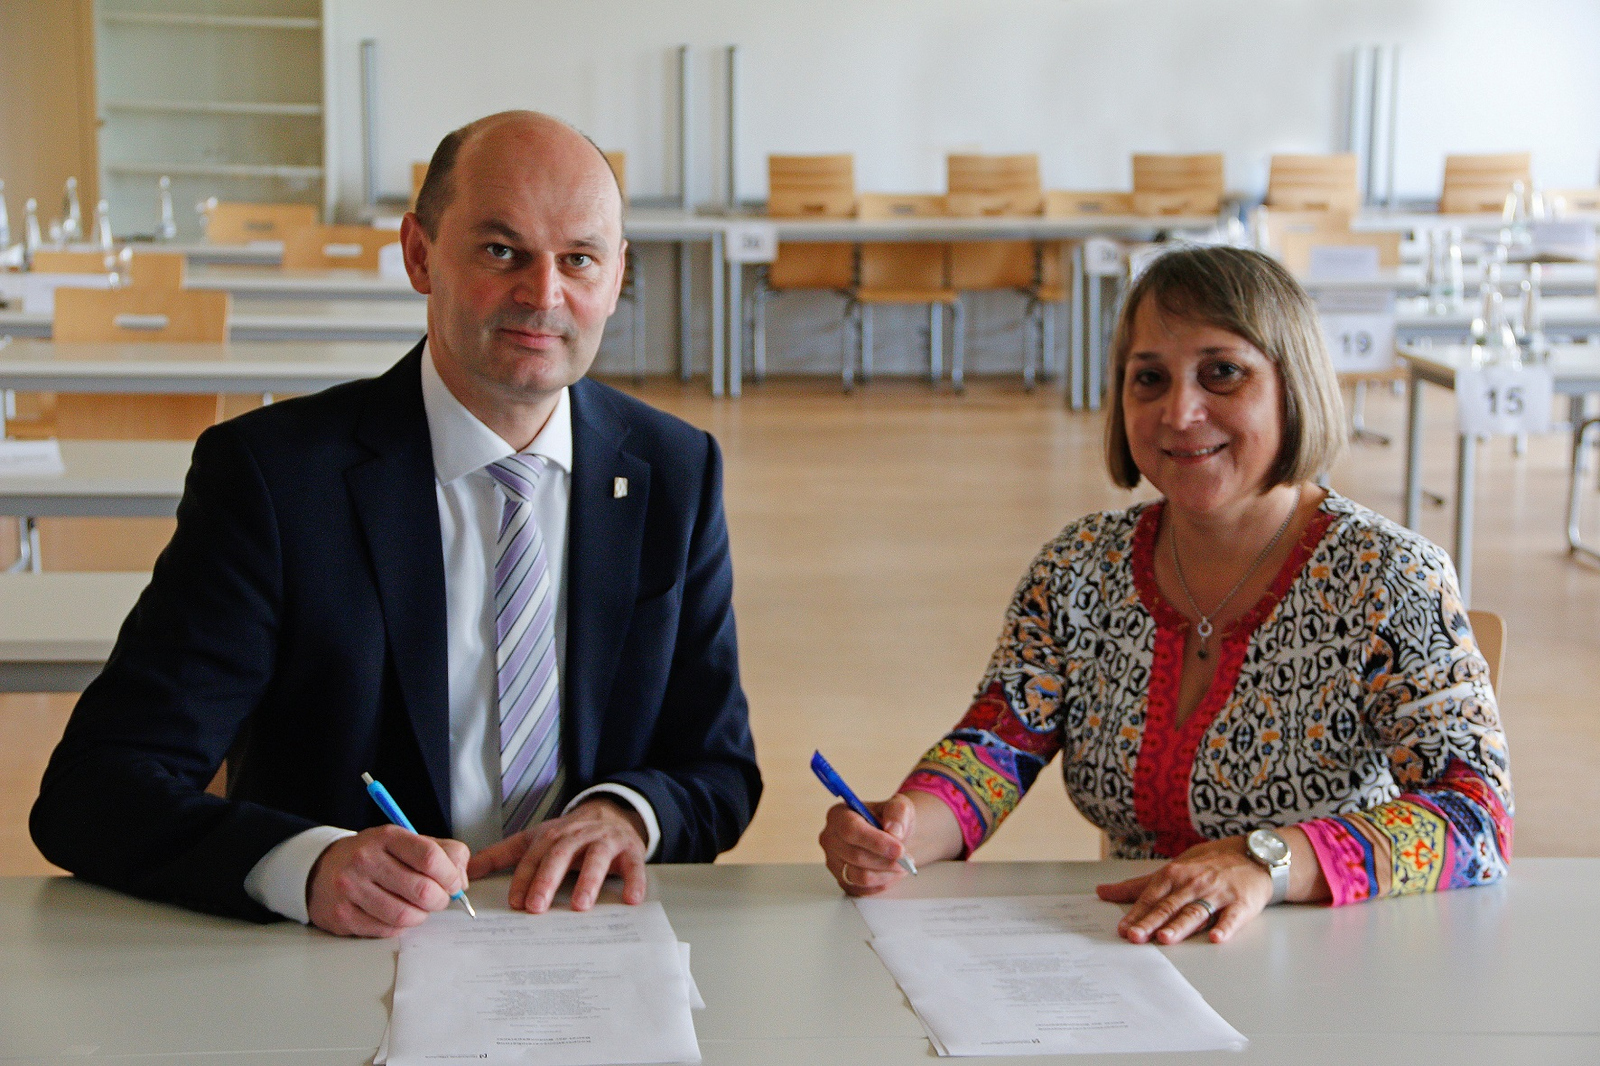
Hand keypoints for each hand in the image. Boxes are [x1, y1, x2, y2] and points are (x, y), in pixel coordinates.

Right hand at [306, 826, 469, 937]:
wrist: (323, 869)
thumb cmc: (375, 856)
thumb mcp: (407, 841)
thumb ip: (443, 853)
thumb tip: (461, 879)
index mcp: (387, 836)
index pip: (430, 857)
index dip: (450, 875)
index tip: (455, 883)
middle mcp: (366, 859)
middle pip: (421, 890)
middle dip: (440, 900)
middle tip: (438, 899)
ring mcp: (351, 888)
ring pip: (405, 915)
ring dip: (421, 916)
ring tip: (418, 908)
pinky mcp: (342, 915)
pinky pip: (386, 930)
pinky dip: (400, 926)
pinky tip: (397, 914)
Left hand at [467, 799, 647, 912]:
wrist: (612, 814)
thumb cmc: (570, 835)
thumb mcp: (536, 840)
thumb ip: (502, 855)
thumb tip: (469, 871)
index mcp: (552, 836)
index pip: (534, 857)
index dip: (523, 878)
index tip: (514, 902)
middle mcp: (577, 836)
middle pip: (560, 854)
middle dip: (547, 880)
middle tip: (536, 906)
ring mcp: (605, 842)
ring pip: (596, 858)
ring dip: (588, 880)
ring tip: (580, 905)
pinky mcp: (631, 850)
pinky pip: (634, 865)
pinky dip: (634, 881)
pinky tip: (631, 899)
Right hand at [819, 794, 915, 895]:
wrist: (891, 837)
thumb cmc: (890, 820)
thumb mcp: (899, 807)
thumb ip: (898, 813)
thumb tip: (893, 831)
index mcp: (838, 815)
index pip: (851, 830)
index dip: (876, 842)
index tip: (899, 849)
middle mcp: (830, 839)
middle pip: (855, 856)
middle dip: (886, 860)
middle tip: (906, 859)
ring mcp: (834, 862)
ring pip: (859, 876)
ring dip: (886, 873)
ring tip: (902, 865)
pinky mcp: (843, 881)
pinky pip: (863, 890)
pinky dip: (883, 883)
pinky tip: (892, 872)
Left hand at [1095, 836, 1271, 944]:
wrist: (1253, 855)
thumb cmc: (1208, 864)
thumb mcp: (1173, 869)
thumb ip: (1138, 885)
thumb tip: (1103, 892)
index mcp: (1174, 875)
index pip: (1151, 897)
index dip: (1136, 914)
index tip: (1123, 930)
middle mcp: (1193, 884)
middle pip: (1170, 906)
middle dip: (1151, 922)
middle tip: (1136, 937)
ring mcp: (1217, 894)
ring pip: (1196, 911)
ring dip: (1180, 925)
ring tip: (1165, 938)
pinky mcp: (1241, 903)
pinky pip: (1232, 917)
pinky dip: (1224, 927)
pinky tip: (1215, 937)